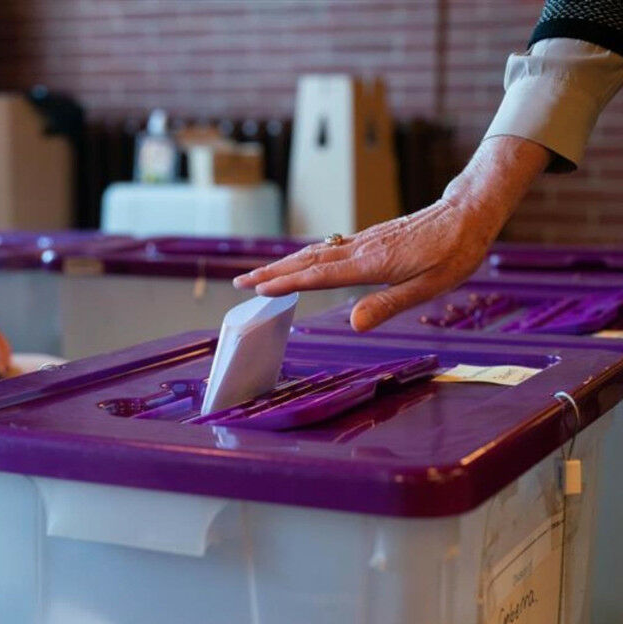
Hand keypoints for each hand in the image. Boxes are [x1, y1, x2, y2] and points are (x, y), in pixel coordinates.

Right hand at [233, 136, 550, 329]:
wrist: (469, 211)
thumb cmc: (455, 251)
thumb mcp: (430, 285)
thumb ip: (390, 304)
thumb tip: (354, 323)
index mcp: (372, 263)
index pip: (319, 275)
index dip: (287, 283)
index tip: (258, 289)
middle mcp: (361, 249)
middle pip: (307, 261)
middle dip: (273, 272)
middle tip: (242, 282)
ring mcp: (364, 242)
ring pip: (315, 253)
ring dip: (285, 264)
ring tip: (261, 274)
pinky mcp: (370, 239)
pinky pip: (329, 249)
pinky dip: (305, 257)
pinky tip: (301, 262)